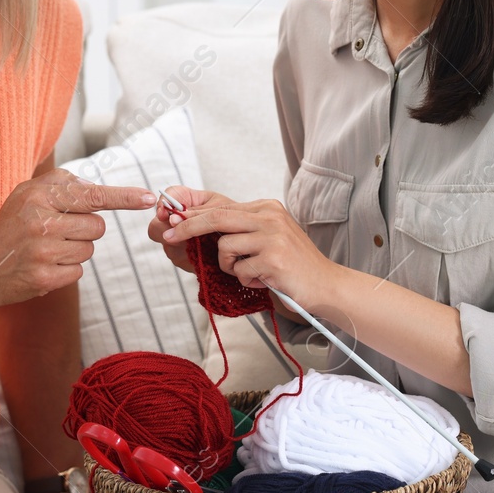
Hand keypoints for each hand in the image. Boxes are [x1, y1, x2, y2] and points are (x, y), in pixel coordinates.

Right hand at [0, 169, 155, 310]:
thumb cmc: (10, 227)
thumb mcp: (27, 194)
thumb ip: (61, 184)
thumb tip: (97, 189)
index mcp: (39, 196)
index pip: (92, 195)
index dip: (124, 197)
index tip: (149, 197)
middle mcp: (40, 221)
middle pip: (97, 226)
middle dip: (85, 229)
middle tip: (57, 231)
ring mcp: (42, 252)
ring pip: (90, 250)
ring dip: (75, 250)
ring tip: (47, 249)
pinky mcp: (44, 278)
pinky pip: (78, 271)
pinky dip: (66, 270)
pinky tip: (44, 266)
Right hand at [146, 185, 235, 274]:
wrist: (245, 240)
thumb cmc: (235, 218)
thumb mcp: (220, 209)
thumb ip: (196, 212)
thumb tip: (172, 217)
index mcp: (186, 200)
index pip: (167, 197)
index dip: (162, 205)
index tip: (165, 213)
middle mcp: (176, 220)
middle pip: (156, 226)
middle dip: (166, 230)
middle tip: (183, 233)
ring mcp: (177, 240)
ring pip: (167, 243)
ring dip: (181, 244)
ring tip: (202, 243)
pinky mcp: (182, 258)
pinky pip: (179, 258)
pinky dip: (190, 256)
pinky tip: (204, 253)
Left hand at [159, 198, 335, 311]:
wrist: (326, 285)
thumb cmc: (291, 265)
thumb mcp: (268, 237)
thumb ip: (240, 228)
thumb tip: (195, 224)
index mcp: (267, 207)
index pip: (221, 208)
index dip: (193, 216)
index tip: (172, 223)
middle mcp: (270, 217)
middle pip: (217, 218)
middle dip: (187, 228)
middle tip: (167, 236)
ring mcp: (273, 237)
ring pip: (225, 247)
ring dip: (230, 267)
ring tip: (251, 272)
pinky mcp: (274, 259)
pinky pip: (240, 270)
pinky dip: (246, 280)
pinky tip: (265, 280)